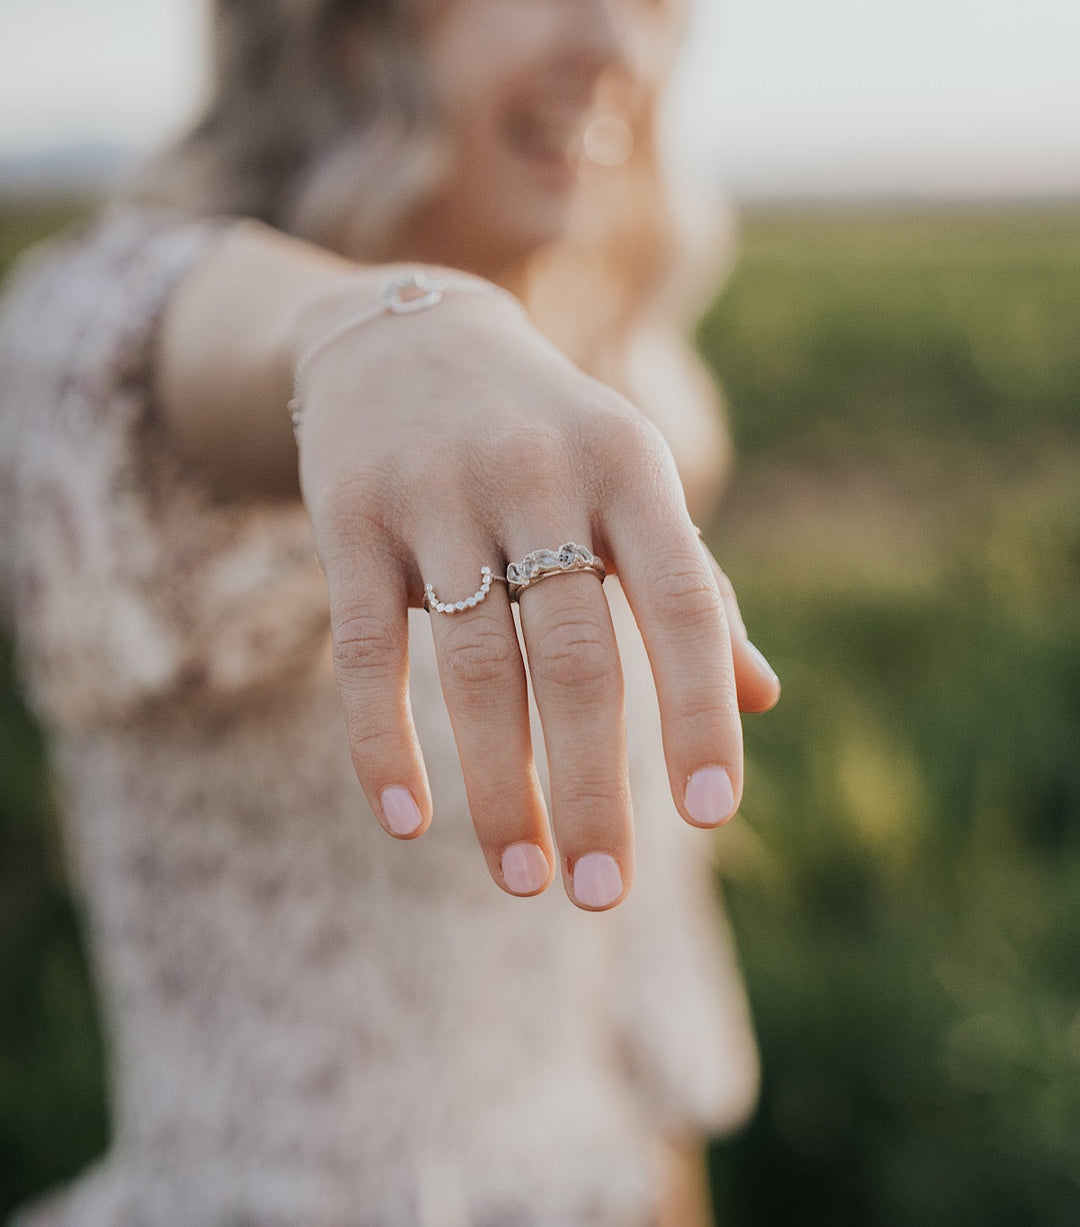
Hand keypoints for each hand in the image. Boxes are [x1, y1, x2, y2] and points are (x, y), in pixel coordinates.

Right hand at [295, 270, 779, 908]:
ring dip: (501, 787)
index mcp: (629, 466)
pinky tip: (405, 820)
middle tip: (601, 891)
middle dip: (595, 786)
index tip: (711, 814)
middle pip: (576, 657)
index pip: (685, 600)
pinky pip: (366, 649)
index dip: (700, 709)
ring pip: (475, 668)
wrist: (403, 334)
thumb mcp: (630, 484)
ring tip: (525, 878)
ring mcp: (436, 494)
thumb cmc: (547, 435)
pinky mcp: (348, 516)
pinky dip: (383, 741)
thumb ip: (693, 586)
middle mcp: (537, 473)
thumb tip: (762, 700)